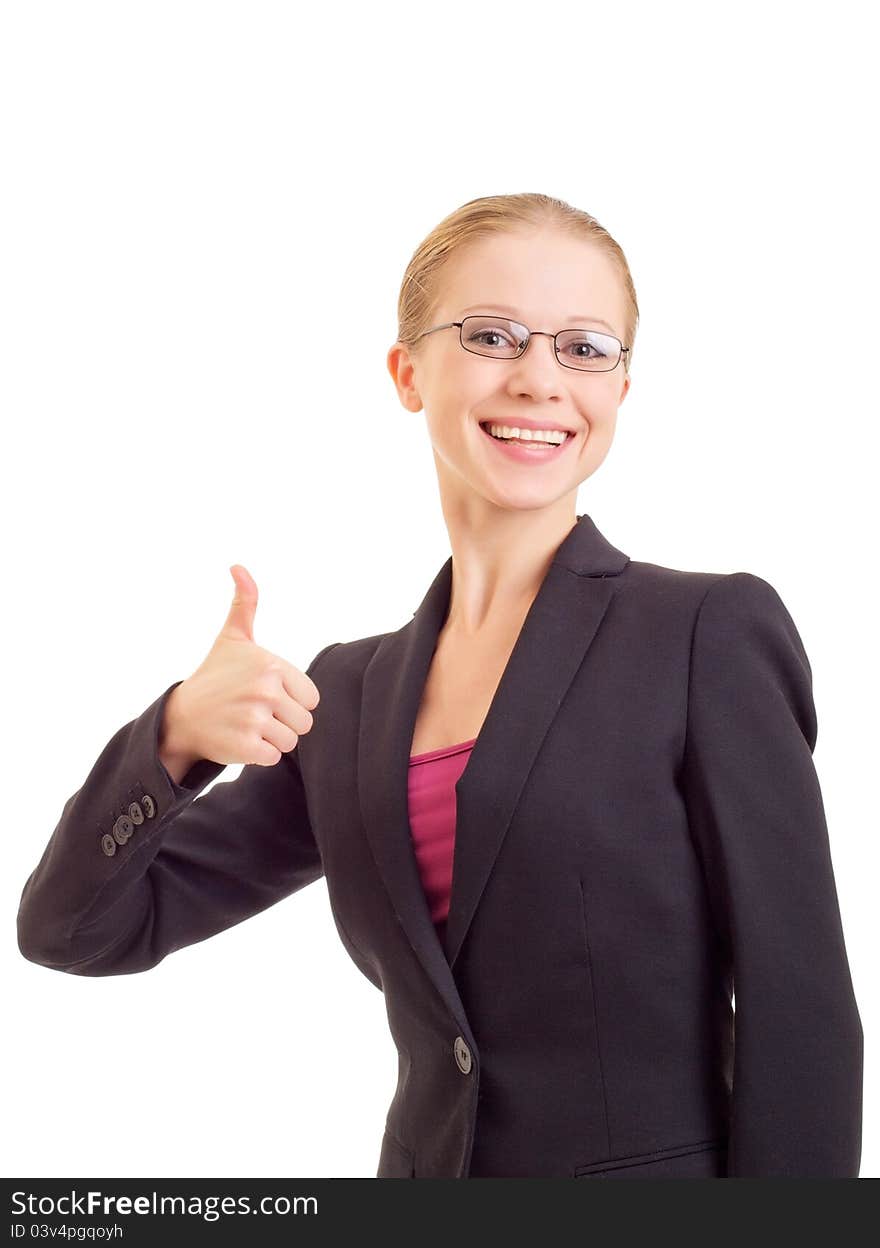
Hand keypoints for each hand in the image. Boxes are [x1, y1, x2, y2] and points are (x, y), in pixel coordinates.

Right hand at [162, 565, 320, 766]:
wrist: (181, 716)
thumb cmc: (215, 676)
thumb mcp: (233, 637)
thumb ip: (245, 603)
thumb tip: (238, 566)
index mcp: (271, 666)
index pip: (311, 698)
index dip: (292, 700)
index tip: (265, 694)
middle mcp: (265, 691)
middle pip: (304, 722)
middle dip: (283, 722)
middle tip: (253, 712)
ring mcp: (255, 720)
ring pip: (291, 741)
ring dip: (271, 739)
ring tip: (246, 725)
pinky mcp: (247, 747)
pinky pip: (274, 757)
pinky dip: (259, 754)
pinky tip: (239, 739)